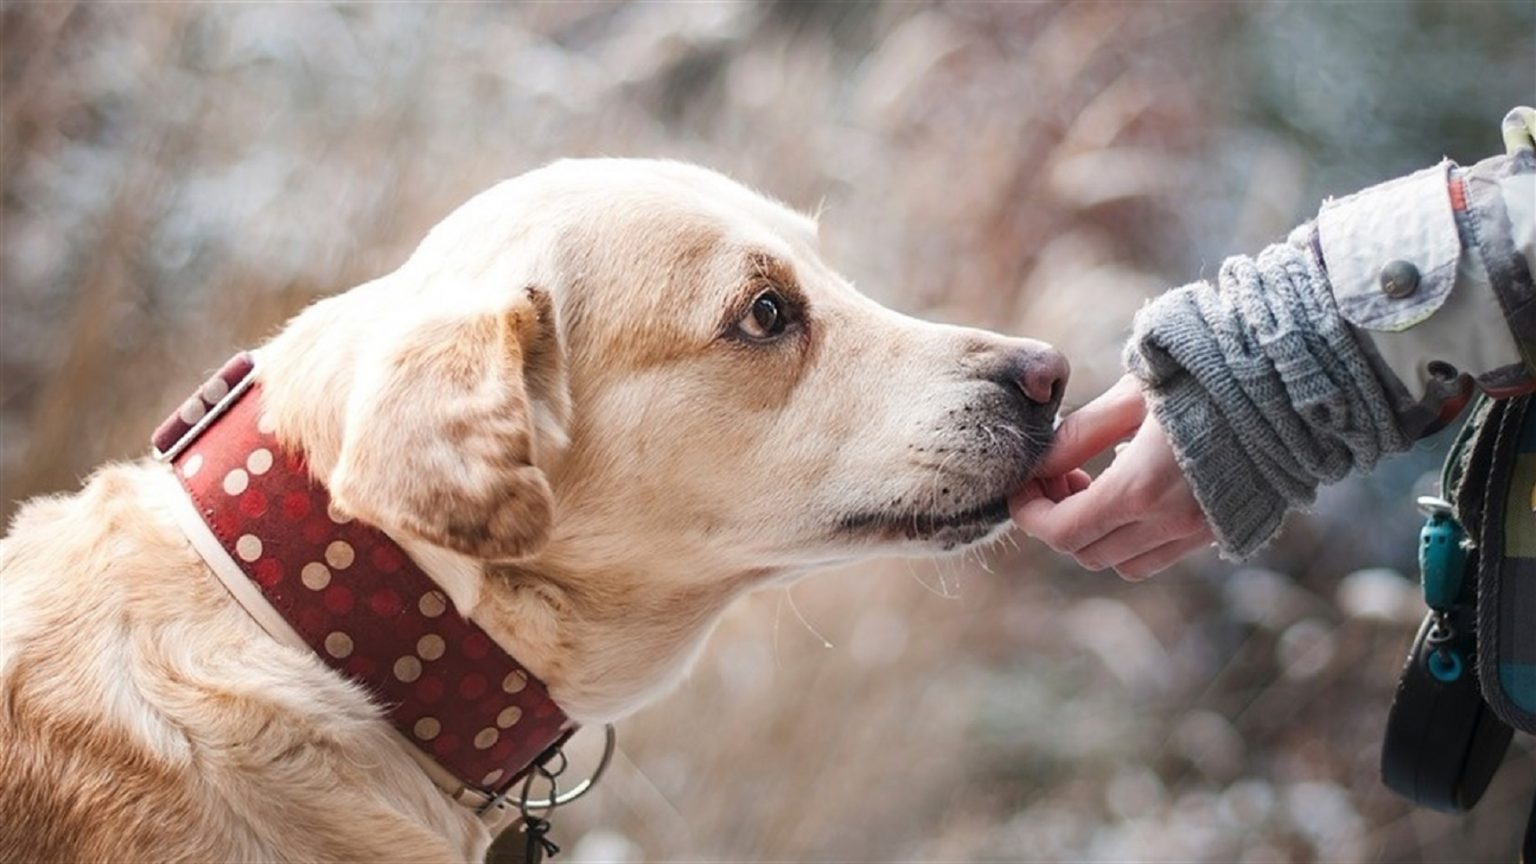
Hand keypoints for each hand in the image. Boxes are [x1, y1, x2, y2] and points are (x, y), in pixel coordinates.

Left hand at [1010, 374, 1214, 579]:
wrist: (1292, 382)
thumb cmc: (1206, 374)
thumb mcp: (1132, 394)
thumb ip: (1080, 434)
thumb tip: (1039, 462)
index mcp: (1141, 488)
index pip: (1062, 531)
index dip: (1030, 513)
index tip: (1023, 485)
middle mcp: (1171, 523)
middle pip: (1086, 553)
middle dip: (1058, 520)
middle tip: (1059, 475)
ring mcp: (1200, 532)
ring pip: (1123, 563)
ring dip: (1097, 534)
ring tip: (1095, 483)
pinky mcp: (1223, 530)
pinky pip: (1161, 554)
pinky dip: (1134, 536)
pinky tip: (1137, 489)